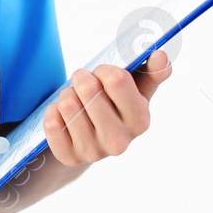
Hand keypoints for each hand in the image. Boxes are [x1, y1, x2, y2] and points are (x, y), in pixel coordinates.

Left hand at [43, 48, 173, 165]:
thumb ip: (151, 72)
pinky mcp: (69, 157)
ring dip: (66, 94)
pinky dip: (53, 112)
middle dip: (81, 78)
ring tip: (75, 100)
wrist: (92, 137)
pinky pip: (51, 122)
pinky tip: (64, 117)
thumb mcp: (136, 90)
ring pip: (67, 103)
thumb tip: (161, 55)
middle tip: (84, 83)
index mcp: (141, 121)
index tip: (102, 74)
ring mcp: (94, 152)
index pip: (115, 79)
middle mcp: (120, 142)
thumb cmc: (115, 105)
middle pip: (88, 89)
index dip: (103, 70)